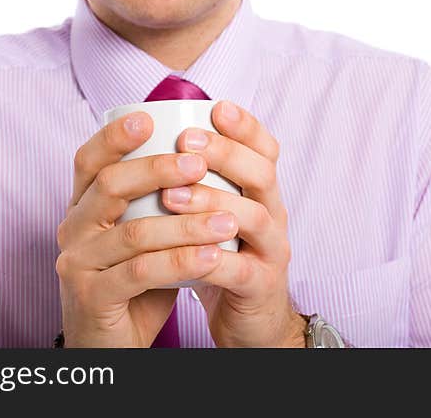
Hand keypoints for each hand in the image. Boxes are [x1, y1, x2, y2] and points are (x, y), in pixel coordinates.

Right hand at [55, 112, 233, 346]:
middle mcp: (71, 230)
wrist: (113, 346)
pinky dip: (181, 261)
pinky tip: (213, 256)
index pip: (88, 161)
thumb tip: (205, 157)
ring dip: (186, 223)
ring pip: (133, 232)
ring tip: (227, 218)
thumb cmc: (136, 285)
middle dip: (158, 169)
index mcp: (82, 208)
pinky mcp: (91, 297)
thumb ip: (159, 202)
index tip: (148, 119)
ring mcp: (76, 264)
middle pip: (110, 185)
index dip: (114, 137)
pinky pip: (141, 273)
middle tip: (199, 163)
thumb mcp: (145, 236)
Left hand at [162, 100, 306, 346]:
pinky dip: (213, 259)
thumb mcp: (216, 217)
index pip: (266, 150)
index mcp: (262, 195)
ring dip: (212, 202)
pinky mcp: (260, 287)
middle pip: (263, 174)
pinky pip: (240, 270)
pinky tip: (186, 251)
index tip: (216, 107)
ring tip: (171, 196)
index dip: (246, 126)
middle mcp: (274, 216)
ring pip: (254, 218)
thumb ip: (200, 184)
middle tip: (188, 141)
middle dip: (226, 153)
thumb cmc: (222, 261)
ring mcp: (272, 252)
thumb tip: (157, 140)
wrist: (250, 323)